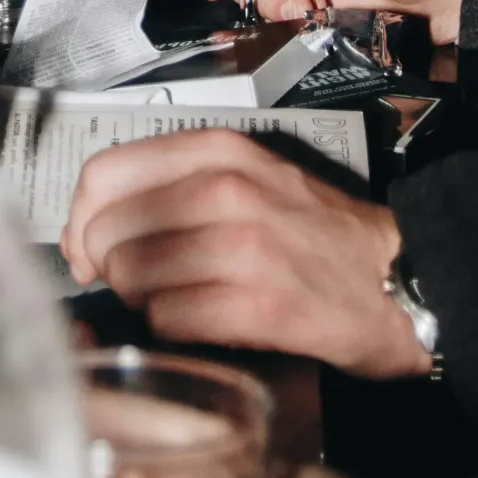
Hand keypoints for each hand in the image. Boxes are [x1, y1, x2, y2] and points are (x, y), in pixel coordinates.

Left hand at [60, 126, 428, 375]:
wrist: (396, 279)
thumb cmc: (310, 232)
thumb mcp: (247, 175)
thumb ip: (173, 184)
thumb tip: (92, 227)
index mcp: (219, 151)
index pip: (104, 174)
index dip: (81, 218)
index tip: (88, 247)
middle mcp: (228, 191)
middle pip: (109, 230)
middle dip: (106, 264)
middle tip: (130, 280)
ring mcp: (247, 248)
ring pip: (132, 275)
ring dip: (139, 297)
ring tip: (172, 298)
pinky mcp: (263, 306)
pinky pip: (170, 318)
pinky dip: (171, 326)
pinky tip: (198, 321)